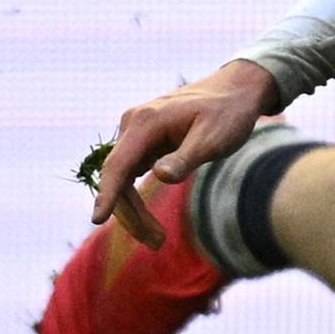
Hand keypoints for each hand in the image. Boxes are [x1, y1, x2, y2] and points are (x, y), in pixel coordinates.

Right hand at [92, 59, 280, 246]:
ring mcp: (136, 131)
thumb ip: (186, 158)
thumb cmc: (228, 114)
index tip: (97, 219)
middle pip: (118, 176)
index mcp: (145, 122)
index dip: (108, 194)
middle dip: (131, 213)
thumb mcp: (214, 138)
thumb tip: (159, 177)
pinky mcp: (143, 140)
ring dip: (134, 210)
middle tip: (156, 243)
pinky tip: (149, 221)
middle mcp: (133, 124)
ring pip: (122, 178)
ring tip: (158, 240)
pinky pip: (130, 173)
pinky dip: (137, 198)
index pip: (118, 165)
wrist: (237, 90)